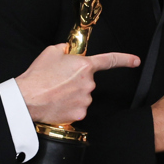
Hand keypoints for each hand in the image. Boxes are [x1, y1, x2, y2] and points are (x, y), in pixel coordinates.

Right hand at [16, 44, 138, 125]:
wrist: (27, 99)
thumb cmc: (37, 76)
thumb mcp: (51, 52)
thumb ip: (66, 49)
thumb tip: (69, 51)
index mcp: (85, 66)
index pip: (110, 60)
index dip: (125, 59)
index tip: (136, 61)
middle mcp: (89, 83)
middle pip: (88, 81)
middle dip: (77, 81)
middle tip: (59, 82)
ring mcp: (85, 100)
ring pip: (83, 96)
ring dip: (72, 95)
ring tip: (55, 93)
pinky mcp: (79, 114)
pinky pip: (77, 109)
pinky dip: (69, 107)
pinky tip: (57, 104)